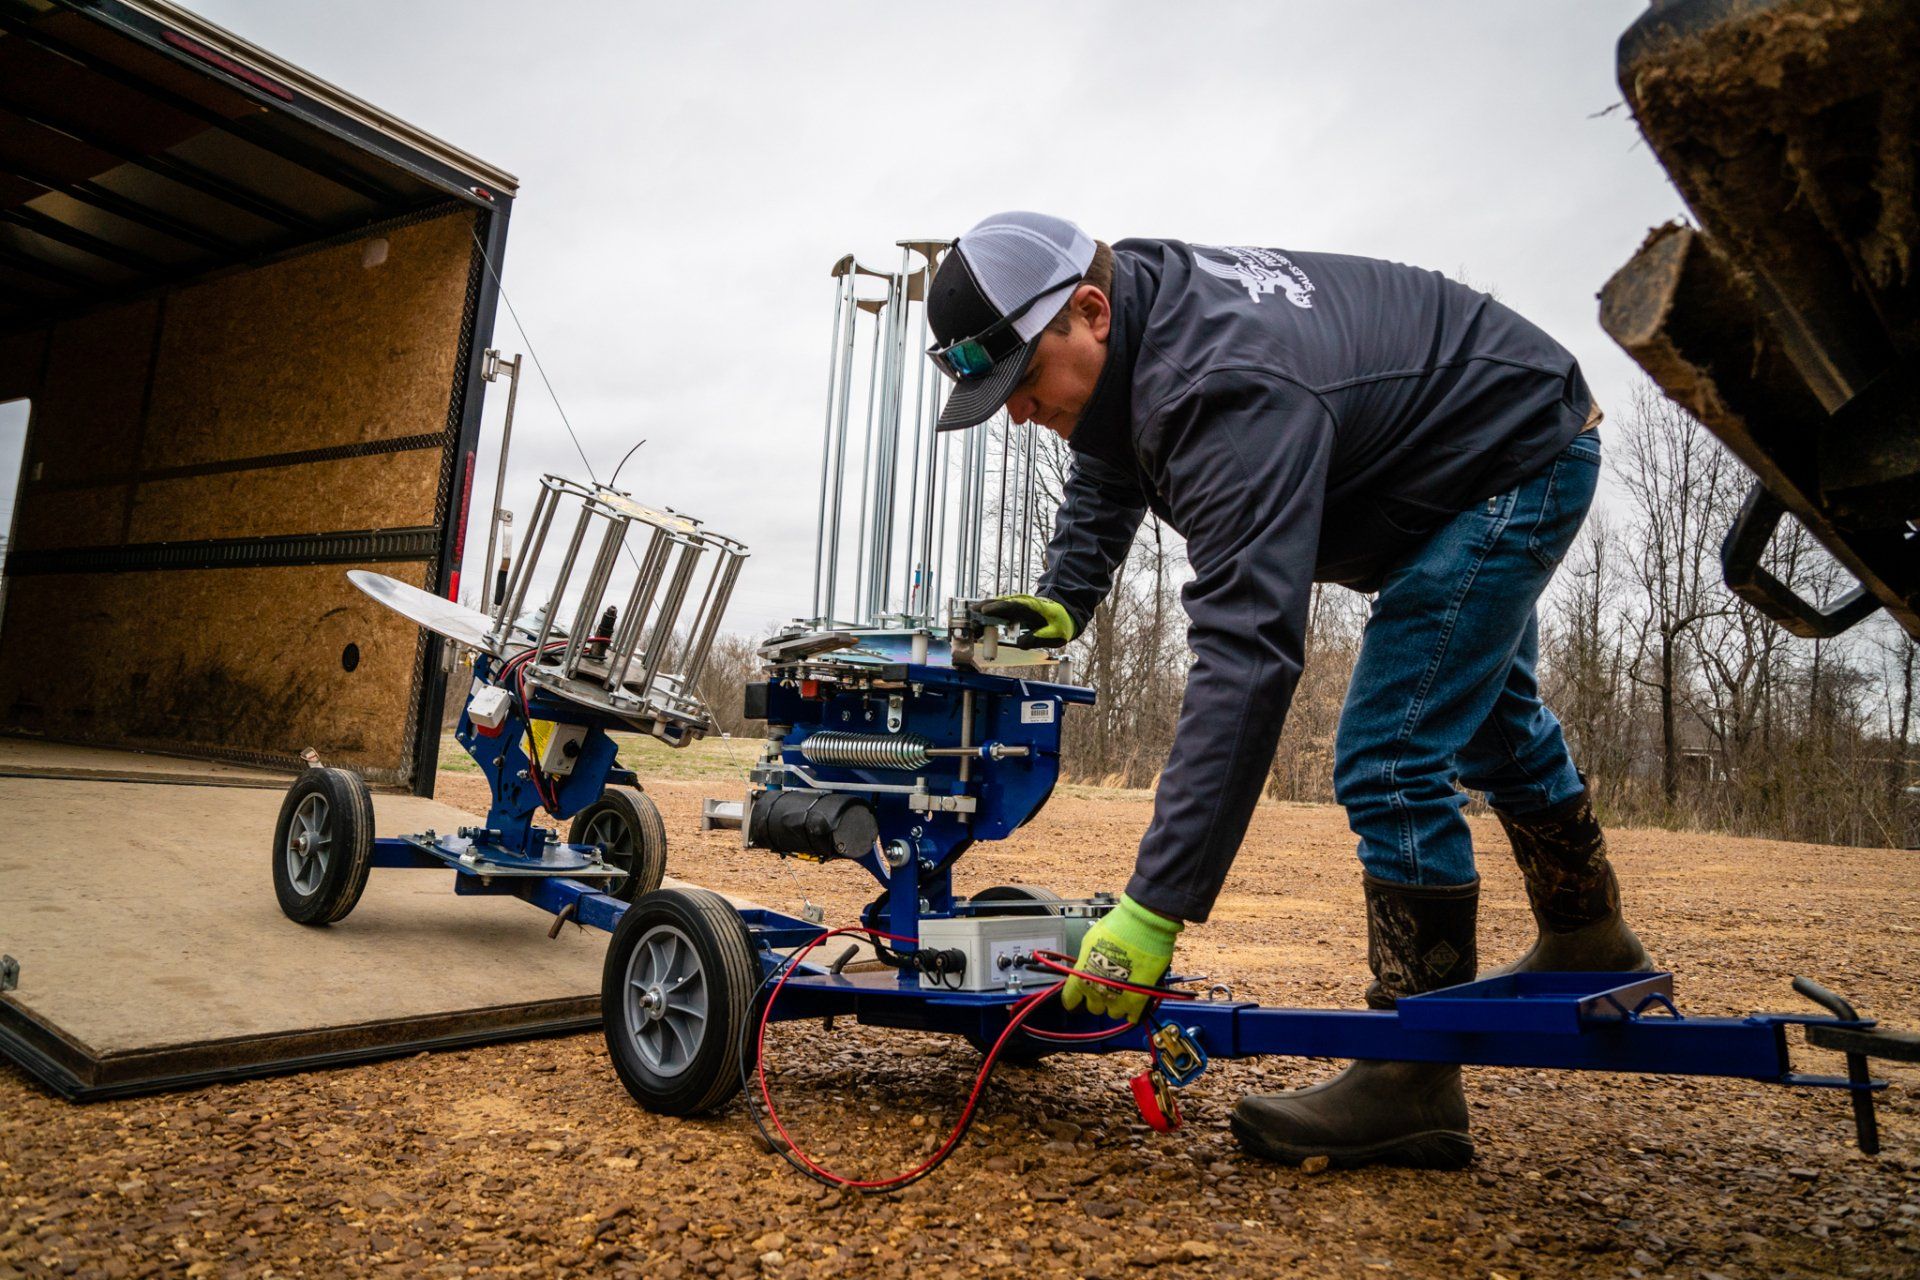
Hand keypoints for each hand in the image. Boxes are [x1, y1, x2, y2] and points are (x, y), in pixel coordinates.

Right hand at [977, 594, 1076, 648]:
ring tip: (969, 620)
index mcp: (1032, 607)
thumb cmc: (1059, 624)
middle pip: (1000, 602)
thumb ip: (1037, 638)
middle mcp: (1022, 603)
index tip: (984, 611)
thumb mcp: (1054, 635)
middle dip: (984, 607)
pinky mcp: (1013, 609)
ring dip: (982, 611)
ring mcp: (1016, 604)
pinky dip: (987, 616)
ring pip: (997, 605)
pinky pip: (998, 611)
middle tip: (969, 613)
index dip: (998, 608)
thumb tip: (1019, 643)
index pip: (1012, 606)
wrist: (1063, 614)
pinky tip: (977, 624)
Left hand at [1060, 895, 1182, 1023]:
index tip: (1078, 997)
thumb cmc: (1116, 929)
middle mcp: (1096, 993)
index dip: (1074, 998)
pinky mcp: (1138, 1002)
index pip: (1069, 1000)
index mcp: (1080, 979)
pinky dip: (1134, 1009)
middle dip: (1099, 997)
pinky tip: (1136, 995)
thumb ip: (1086, 961)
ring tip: (1125, 986)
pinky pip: (1132, 1016)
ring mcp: (1117, 1000)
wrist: (1143, 927)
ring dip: (1118, 1002)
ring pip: (1113, 1012)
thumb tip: (1088, 964)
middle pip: (1093, 1007)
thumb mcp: (1089, 942)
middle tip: (1108, 983)